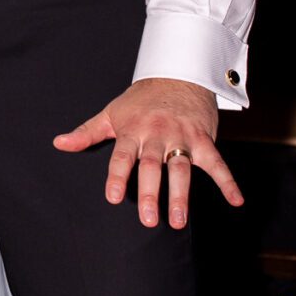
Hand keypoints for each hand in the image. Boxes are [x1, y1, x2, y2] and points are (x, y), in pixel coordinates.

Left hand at [53, 77, 242, 226]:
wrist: (177, 74)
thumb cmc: (141, 100)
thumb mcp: (111, 113)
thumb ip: (86, 132)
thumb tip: (59, 144)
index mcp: (132, 130)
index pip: (122, 156)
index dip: (118, 176)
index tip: (113, 198)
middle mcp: (157, 134)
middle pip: (152, 166)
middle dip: (150, 193)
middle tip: (148, 220)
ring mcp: (182, 137)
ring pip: (182, 168)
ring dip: (181, 195)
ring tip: (178, 221)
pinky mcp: (205, 139)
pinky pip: (218, 163)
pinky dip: (228, 182)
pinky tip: (236, 200)